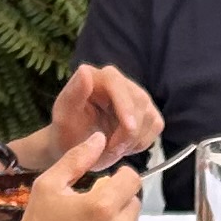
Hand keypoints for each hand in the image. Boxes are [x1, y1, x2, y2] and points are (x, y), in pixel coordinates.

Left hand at [38, 61, 161, 175]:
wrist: (77, 148)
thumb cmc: (68, 131)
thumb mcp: (65, 116)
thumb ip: (74, 93)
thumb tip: (84, 70)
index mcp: (96, 77)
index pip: (116, 82)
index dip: (126, 105)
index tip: (129, 128)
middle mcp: (118, 81)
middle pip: (138, 101)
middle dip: (129, 132)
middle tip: (111, 150)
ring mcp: (136, 95)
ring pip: (149, 115)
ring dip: (133, 140)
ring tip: (113, 148)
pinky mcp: (148, 111)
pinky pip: (156, 125)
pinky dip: (142, 142)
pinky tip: (125, 145)